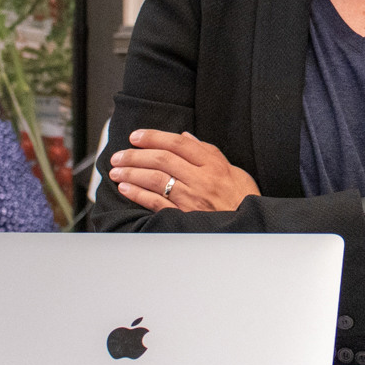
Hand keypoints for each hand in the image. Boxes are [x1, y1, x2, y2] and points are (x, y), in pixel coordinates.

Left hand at [108, 129, 260, 212]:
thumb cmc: (241, 198)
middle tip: (119, 155)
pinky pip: (155, 202)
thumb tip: (185, 137)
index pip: (178, 144)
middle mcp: (201, 179)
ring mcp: (191, 198)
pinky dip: (138, 194)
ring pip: (155, 179)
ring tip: (116, 170)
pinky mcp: (183, 215)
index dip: (154, 137)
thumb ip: (208, 152)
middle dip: (135, 155)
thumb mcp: (233, 170)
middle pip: (162, 159)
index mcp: (213, 165)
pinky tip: (126, 188)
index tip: (136, 136)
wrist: (248, 227)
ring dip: (131, 173)